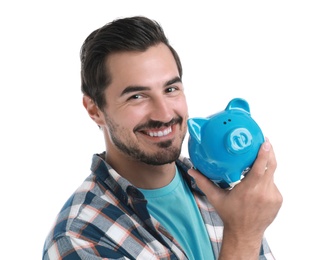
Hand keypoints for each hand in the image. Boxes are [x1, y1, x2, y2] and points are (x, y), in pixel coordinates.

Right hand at [188, 139, 282, 258]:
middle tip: (264, 142)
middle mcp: (263, 192)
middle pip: (271, 166)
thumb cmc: (229, 215)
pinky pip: (273, 184)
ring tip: (257, 162)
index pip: (260, 168)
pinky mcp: (277, 200)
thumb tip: (192, 170)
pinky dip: (266, 180)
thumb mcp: (215, 198)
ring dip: (266, 168)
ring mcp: (272, 196)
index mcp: (248, 189)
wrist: (244, 234)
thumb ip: (203, 182)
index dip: (263, 154)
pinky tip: (258, 183)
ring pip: (271, 175)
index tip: (265, 142)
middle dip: (269, 153)